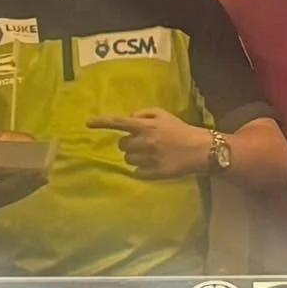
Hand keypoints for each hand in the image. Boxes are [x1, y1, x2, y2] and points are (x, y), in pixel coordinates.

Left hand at [88, 109, 212, 179]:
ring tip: (150, 153)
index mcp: (145, 126)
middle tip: (143, 142)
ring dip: (135, 156)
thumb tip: (129, 118)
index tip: (87, 123)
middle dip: (129, 143)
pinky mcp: (154, 173)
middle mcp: (144, 142)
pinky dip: (142, 168)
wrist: (199, 149)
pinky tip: (154, 164)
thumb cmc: (179, 129)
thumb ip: (143, 114)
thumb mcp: (162, 114)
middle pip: (122, 145)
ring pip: (128, 159)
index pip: (119, 122)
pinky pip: (137, 172)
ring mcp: (148, 159)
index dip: (102, 122)